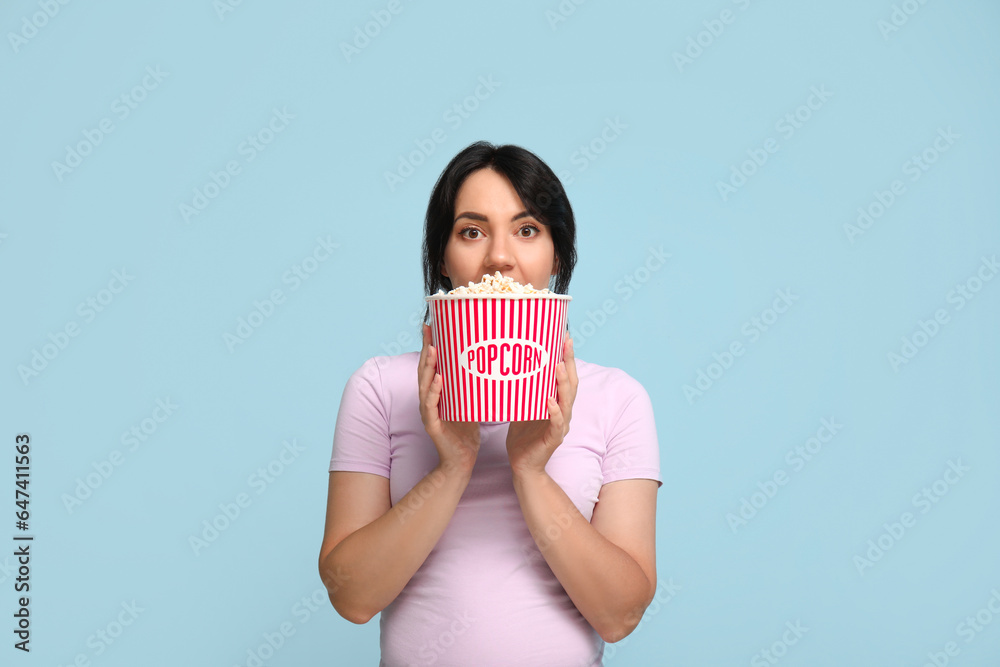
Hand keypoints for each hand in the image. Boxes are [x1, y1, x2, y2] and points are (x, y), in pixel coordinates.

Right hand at [418, 324, 479, 472]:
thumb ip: (473, 384)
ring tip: (433, 350)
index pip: (433, 365)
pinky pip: (431, 407)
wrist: (462, 460)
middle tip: (429, 330)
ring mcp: (429, 412)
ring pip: (424, 385)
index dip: (431, 345)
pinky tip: (438, 380)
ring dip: (428, 367)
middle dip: (427, 349)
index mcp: (437, 393)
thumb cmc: (467, 431)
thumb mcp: (470, 401)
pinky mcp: (432, 426)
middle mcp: (429, 400)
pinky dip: (434, 392)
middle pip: (424, 370)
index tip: (432, 325)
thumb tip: (490, 361)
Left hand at [506, 334, 576, 477]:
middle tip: (565, 343)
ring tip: (558, 366)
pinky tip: (550, 402)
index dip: (566, 357)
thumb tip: (507, 366)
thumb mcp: (520, 407)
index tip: (564, 337)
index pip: (565, 377)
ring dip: (563, 383)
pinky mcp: (554, 439)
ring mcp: (560, 426)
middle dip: (569, 362)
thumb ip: (521, 390)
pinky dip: (555, 412)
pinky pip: (556, 424)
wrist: (522, 465)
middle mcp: (563, 412)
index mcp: (557, 403)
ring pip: (567, 401)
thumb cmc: (522, 437)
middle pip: (571, 384)